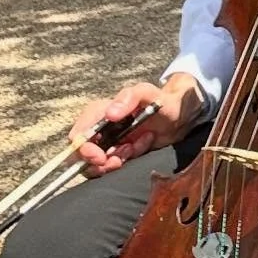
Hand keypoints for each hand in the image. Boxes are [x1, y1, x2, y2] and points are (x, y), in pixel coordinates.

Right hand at [68, 73, 206, 175]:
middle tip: (118, 159)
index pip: (77, 135)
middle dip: (99, 162)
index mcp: (99, 113)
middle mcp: (101, 130)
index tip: (100, 156)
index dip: (83, 149)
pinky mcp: (120, 155)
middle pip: (83, 155)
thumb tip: (110, 114)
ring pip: (98, 164)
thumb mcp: (147, 92)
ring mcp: (110, 143)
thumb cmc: (160, 99)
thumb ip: (129, 97)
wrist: (179, 116)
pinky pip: (116, 165)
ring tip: (133, 148)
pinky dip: (127, 160)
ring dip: (115, 161)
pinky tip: (142, 145)